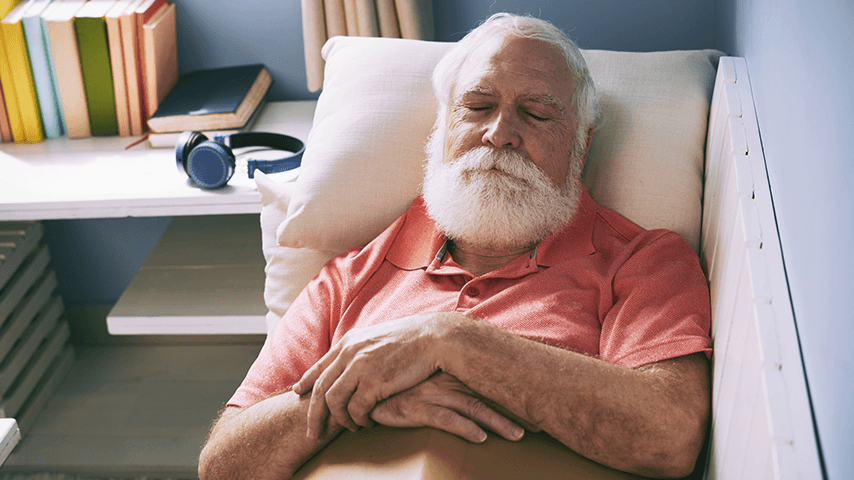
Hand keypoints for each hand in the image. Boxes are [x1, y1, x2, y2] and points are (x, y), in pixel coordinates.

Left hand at [292, 313, 451, 438]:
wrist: (434, 338)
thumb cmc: (411, 339)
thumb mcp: (377, 337)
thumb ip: (360, 349)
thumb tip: (351, 361)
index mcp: (348, 342)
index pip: (320, 366)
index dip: (307, 381)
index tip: (299, 392)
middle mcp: (349, 354)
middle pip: (321, 389)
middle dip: (314, 415)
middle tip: (313, 432)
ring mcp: (360, 368)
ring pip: (334, 402)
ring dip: (340, 420)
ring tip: (350, 428)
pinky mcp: (374, 383)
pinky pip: (356, 409)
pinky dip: (359, 420)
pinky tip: (366, 424)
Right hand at [370, 372, 524, 442]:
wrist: (365, 384)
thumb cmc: (398, 383)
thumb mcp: (427, 378)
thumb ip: (449, 380)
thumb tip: (473, 393)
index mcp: (453, 372)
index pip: (490, 383)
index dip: (513, 396)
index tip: (536, 410)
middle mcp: (447, 380)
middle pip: (489, 395)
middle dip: (515, 409)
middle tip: (540, 424)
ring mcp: (433, 394)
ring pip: (473, 407)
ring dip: (498, 422)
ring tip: (518, 436)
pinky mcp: (417, 408)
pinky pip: (445, 419)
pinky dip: (464, 428)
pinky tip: (479, 438)